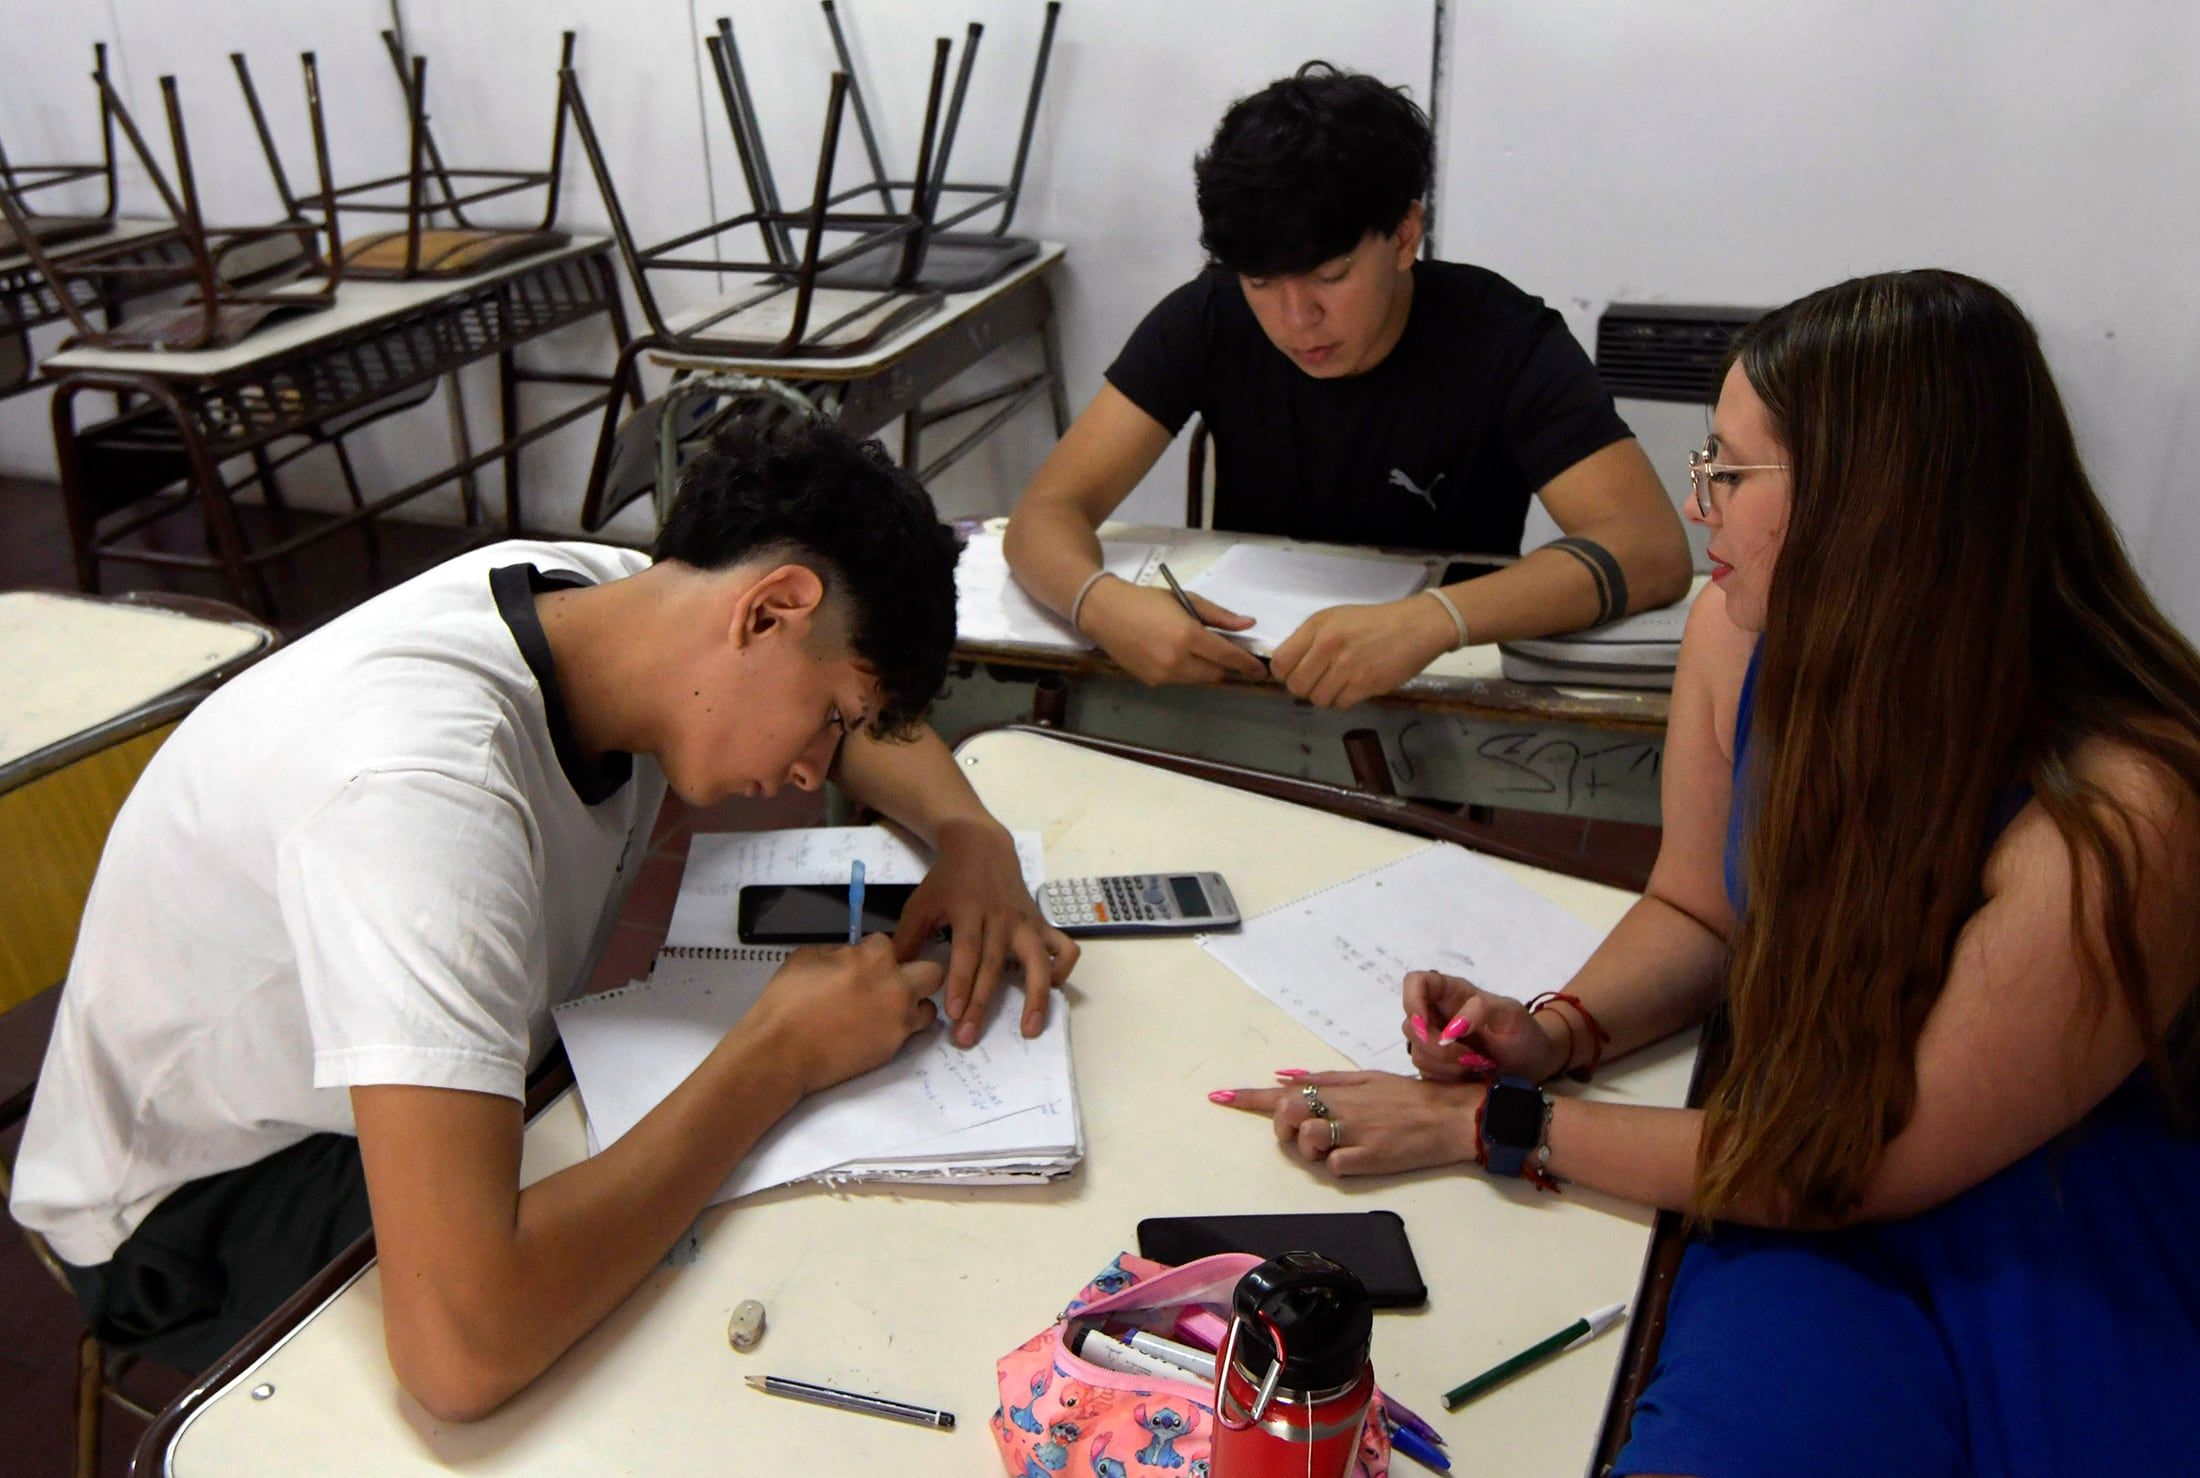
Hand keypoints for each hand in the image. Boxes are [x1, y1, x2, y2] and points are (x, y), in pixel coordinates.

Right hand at [747, 936, 944, 1095]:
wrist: (781, 1052)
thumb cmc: (787, 1001)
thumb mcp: (806, 958)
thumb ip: (838, 953)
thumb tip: (850, 958)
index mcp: (874, 958)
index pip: (888, 943)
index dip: (873, 953)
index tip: (861, 965)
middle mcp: (896, 986)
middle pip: (932, 971)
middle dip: (914, 973)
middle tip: (889, 984)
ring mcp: (899, 1019)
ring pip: (928, 1007)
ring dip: (912, 1005)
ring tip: (886, 1012)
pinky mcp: (894, 1047)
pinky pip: (910, 1033)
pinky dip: (899, 1029)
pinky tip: (875, 1031)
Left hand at [894, 818, 1079, 1045]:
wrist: (981, 846)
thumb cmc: (947, 881)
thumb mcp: (921, 904)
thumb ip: (907, 940)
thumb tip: (891, 978)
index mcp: (969, 910)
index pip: (967, 951)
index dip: (960, 982)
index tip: (952, 1013)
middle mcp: (1002, 918)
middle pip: (994, 965)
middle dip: (982, 1003)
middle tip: (968, 1037)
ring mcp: (1026, 921)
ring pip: (1038, 961)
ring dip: (1037, 996)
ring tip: (1031, 1029)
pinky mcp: (1041, 923)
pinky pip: (1064, 947)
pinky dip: (1062, 969)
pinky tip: (1050, 988)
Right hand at [1080, 576, 1268, 685]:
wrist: (1105, 613)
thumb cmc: (1147, 600)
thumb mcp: (1186, 600)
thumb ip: (1219, 616)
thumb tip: (1248, 625)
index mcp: (1187, 636)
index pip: (1227, 656)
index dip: (1246, 664)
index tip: (1260, 671)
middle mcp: (1176, 660)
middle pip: (1215, 674)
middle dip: (1226, 667)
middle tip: (1230, 656)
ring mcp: (1163, 675)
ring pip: (1198, 680)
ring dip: (1206, 669)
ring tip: (1198, 650)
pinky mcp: (1152, 682)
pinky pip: (1180, 680)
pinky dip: (1186, 671)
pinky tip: (1176, 654)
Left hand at [1213, 1070, 1483, 1176]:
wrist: (1450, 1115)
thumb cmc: (1409, 1096)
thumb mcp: (1367, 1078)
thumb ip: (1325, 1079)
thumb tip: (1284, 1077)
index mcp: (1339, 1088)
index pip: (1283, 1092)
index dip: (1248, 1097)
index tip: (1219, 1096)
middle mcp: (1342, 1107)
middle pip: (1288, 1115)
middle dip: (1285, 1127)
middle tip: (1303, 1133)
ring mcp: (1354, 1133)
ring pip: (1308, 1143)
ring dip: (1315, 1149)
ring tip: (1342, 1143)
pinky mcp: (1369, 1158)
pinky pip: (1336, 1167)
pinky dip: (1341, 1166)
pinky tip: (1361, 1156)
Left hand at [1268, 596, 1455, 708]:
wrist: (1415, 626)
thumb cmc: (1373, 622)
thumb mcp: (1335, 618)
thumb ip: (1309, 639)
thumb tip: (1287, 666)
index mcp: (1317, 627)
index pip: (1280, 662)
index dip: (1284, 673)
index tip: (1295, 673)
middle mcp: (1328, 646)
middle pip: (1296, 686)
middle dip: (1304, 688)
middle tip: (1318, 681)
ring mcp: (1347, 666)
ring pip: (1317, 699)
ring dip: (1325, 696)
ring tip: (1339, 683)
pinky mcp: (1365, 684)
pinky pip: (1340, 705)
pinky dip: (1344, 700)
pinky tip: (1354, 687)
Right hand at [1401, 971, 1564, 1081]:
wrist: (1533, 1065)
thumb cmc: (1524, 1033)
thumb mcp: (1511, 1014)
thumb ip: (1482, 1010)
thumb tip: (1449, 1029)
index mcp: (1452, 993)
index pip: (1415, 982)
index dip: (1411, 1002)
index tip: (1425, 1027)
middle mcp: (1438, 1014)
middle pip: (1411, 1024)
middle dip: (1435, 1046)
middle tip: (1468, 1057)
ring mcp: (1435, 1041)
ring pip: (1416, 1051)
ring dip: (1445, 1064)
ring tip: (1476, 1065)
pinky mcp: (1436, 1066)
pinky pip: (1425, 1072)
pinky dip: (1446, 1077)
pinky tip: (1469, 1076)